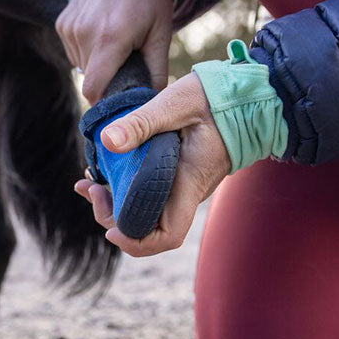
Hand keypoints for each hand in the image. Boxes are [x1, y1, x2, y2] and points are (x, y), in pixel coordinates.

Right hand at [57, 0, 173, 101]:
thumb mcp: (161, 32)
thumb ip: (157, 71)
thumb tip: (155, 102)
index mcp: (111, 39)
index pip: (93, 90)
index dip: (103, 102)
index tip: (117, 101)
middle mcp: (85, 34)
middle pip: (89, 79)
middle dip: (106, 79)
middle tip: (125, 63)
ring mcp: (70, 27)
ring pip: (80, 65)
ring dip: (96, 63)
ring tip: (115, 41)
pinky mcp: (62, 22)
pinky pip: (73, 50)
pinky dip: (87, 49)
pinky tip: (101, 31)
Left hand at [74, 73, 229, 255]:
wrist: (249, 96)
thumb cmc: (218, 98)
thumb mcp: (177, 102)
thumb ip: (142, 121)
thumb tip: (107, 142)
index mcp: (189, 182)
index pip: (167, 235)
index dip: (137, 242)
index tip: (111, 229)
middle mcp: (186, 192)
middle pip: (147, 229)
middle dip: (112, 218)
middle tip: (90, 189)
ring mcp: (182, 186)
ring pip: (144, 212)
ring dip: (114, 205)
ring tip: (88, 184)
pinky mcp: (177, 176)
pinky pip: (147, 195)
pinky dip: (123, 191)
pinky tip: (103, 174)